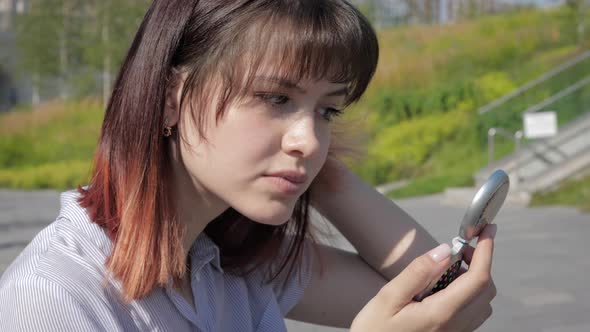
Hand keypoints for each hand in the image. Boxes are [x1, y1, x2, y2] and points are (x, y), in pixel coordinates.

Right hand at [350, 224, 496, 331]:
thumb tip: (445, 250)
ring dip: (475, 279)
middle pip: (485, 289)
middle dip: (480, 262)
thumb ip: (418, 272)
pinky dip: (468, 293)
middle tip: (458, 248)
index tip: (487, 230)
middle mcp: (455, 327)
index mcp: (441, 314)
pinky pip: (473, 314)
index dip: (487, 251)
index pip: (478, 278)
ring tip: (449, 268)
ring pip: (483, 303)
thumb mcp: (388, 298)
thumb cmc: (374, 331)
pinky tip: (443, 288)